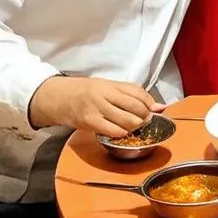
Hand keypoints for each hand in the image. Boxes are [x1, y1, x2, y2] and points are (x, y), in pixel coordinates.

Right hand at [28, 76, 159, 136]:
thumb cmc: (86, 92)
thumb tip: (158, 106)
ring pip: (126, 121)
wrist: (59, 97)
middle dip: (145, 116)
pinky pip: (112, 131)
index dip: (150, 102)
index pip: (138, 92)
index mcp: (111, 84)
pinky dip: (122, 133)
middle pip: (135, 107)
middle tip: (146, 120)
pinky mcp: (89, 122)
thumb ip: (130, 94)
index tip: (155, 108)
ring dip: (135, 126)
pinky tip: (122, 131)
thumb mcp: (107, 87)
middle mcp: (105, 95)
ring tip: (135, 126)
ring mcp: (97, 109)